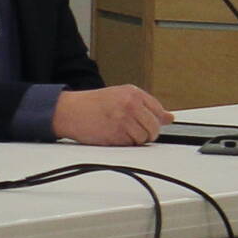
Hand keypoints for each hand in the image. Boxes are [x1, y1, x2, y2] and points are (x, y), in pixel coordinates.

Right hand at [51, 85, 172, 145]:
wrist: (69, 110)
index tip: (148, 124)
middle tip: (132, 131)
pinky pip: (131, 144)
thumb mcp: (120, 96)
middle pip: (154, 126)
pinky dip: (124, 144)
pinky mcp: (117, 133)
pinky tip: (113, 135)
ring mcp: (124, 119)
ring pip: (144, 138)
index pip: (158, 110)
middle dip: (147, 133)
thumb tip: (169, 118)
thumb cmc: (91, 104)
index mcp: (133, 92)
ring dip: (135, 140)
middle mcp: (130, 104)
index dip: (153, 121)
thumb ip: (145, 106)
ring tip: (120, 132)